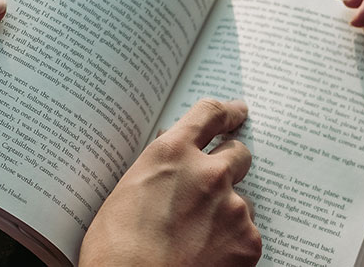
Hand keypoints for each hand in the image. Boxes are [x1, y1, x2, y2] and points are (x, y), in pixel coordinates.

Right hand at [79, 99, 260, 265]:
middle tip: (218, 181)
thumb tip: (172, 164)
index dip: (227, 112)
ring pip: (242, 201)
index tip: (237, 112)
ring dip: (226, 213)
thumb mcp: (126, 194)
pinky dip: (231, 245)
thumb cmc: (115, 251)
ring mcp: (232, 207)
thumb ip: (158, 172)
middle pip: (238, 153)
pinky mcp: (247, 241)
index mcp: (171, 155)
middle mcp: (208, 173)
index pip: (209, 114)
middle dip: (231, 163)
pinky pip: (246, 235)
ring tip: (197, 239)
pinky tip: (207, 258)